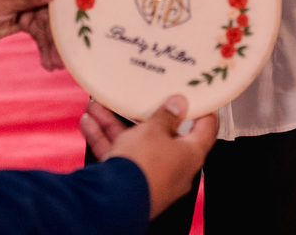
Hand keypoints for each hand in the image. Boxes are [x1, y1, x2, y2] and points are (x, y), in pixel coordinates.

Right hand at [81, 97, 216, 218]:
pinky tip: (90, 124)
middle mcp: (173, 168)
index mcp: (190, 155)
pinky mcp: (130, 182)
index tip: (195, 96)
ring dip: (114, 124)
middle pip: (161, 135)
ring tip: (99, 107)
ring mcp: (151, 176)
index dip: (202, 110)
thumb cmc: (143, 167)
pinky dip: (105, 140)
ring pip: (134, 144)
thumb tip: (178, 104)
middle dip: (141, 115)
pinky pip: (120, 156)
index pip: (205, 129)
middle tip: (137, 98)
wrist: (114, 200)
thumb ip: (166, 115)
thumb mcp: (154, 130)